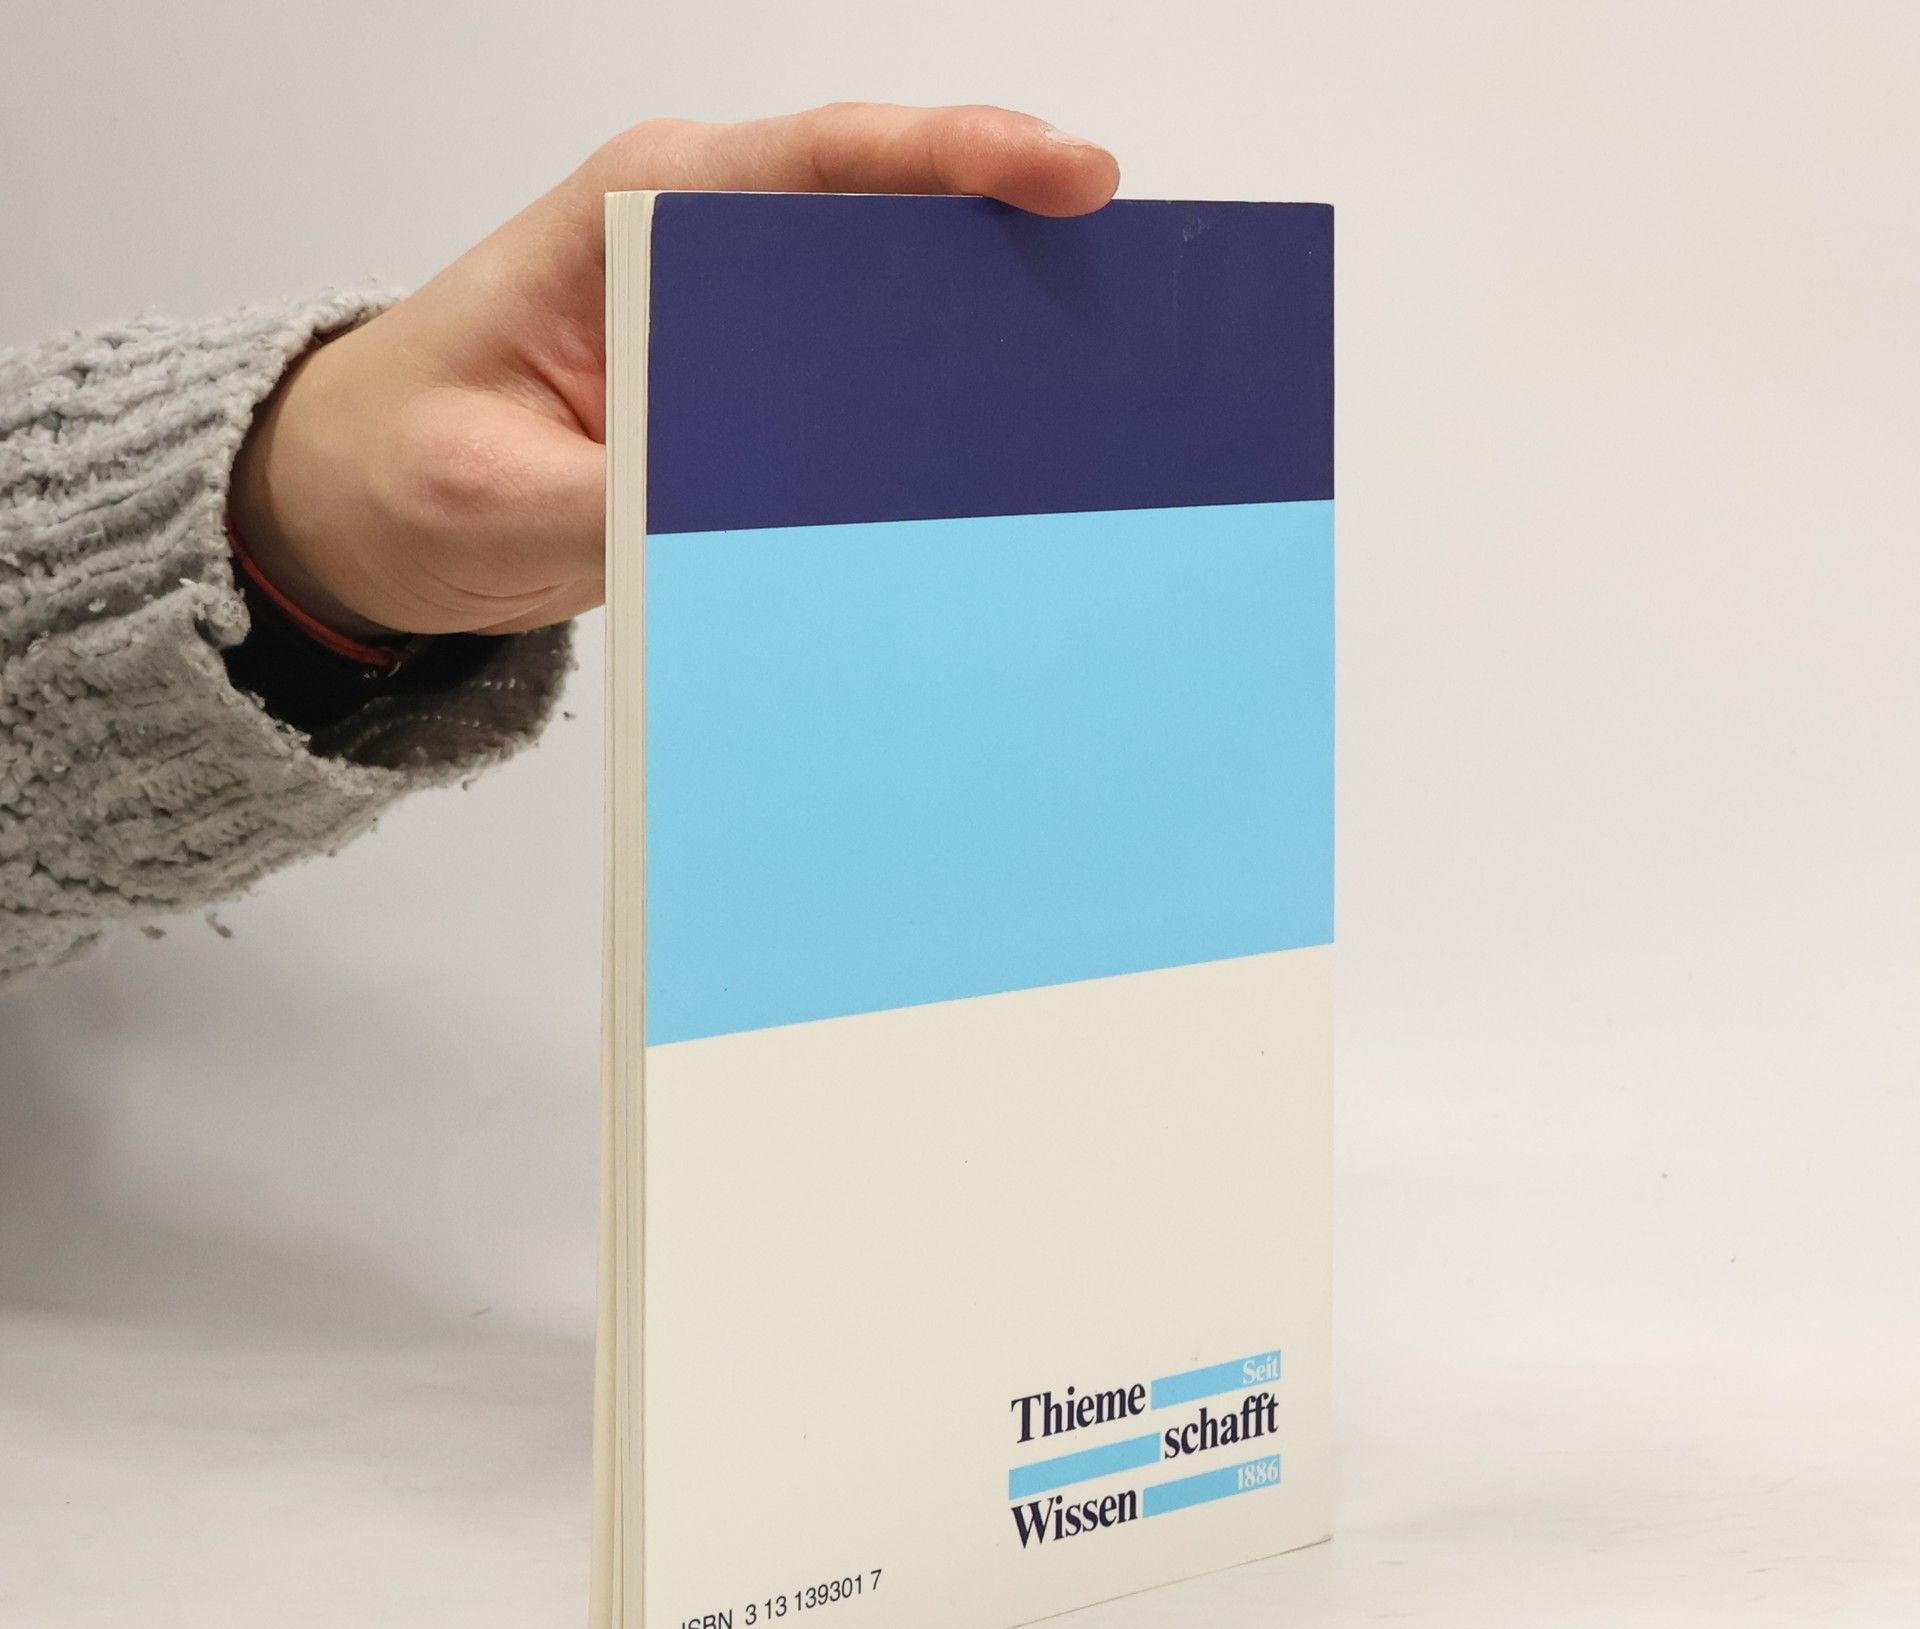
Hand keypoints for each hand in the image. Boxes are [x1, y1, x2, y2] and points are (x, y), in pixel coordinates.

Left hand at [229, 104, 1120, 637]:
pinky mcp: (738, 396)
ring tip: (1090, 381)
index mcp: (636, 213)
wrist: (364, 509)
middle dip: (1008, 238)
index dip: (954, 157)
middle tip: (1121, 292)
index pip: (818, 159)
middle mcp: (698, 244)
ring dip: (979, 335)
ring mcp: (727, 321)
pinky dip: (924, 412)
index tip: (1062, 177)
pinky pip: (853, 389)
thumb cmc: (403, 466)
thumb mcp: (496, 494)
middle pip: (884, 215)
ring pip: (884, 301)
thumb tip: (757, 524)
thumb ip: (625, 501)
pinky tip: (990, 456)